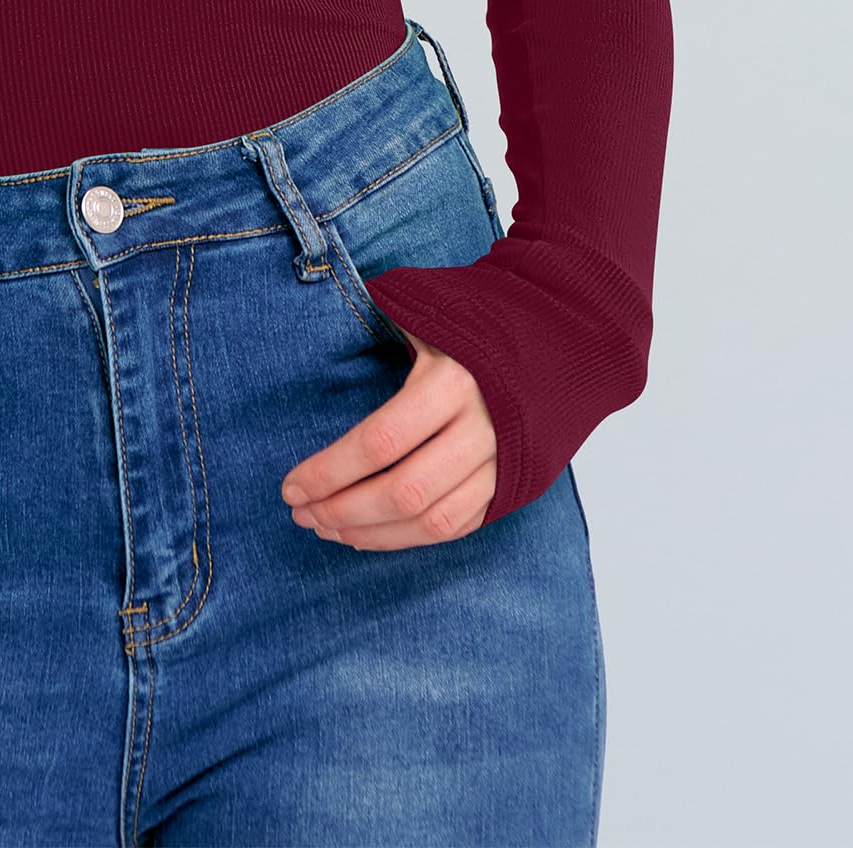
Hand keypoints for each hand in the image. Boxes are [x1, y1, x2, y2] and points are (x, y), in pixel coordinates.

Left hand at [280, 328, 496, 547]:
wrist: (561, 341)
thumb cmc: (482, 323)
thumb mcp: (433, 314)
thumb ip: (383, 326)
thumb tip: (321, 338)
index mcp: (455, 381)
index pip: (380, 441)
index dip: (330, 471)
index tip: (291, 486)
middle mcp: (482, 429)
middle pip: (403, 491)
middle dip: (343, 510)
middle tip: (301, 514)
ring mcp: (501, 464)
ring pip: (430, 521)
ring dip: (371, 533)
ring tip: (326, 528)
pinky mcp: (510, 487)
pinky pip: (456, 528)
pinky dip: (408, 538)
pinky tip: (369, 534)